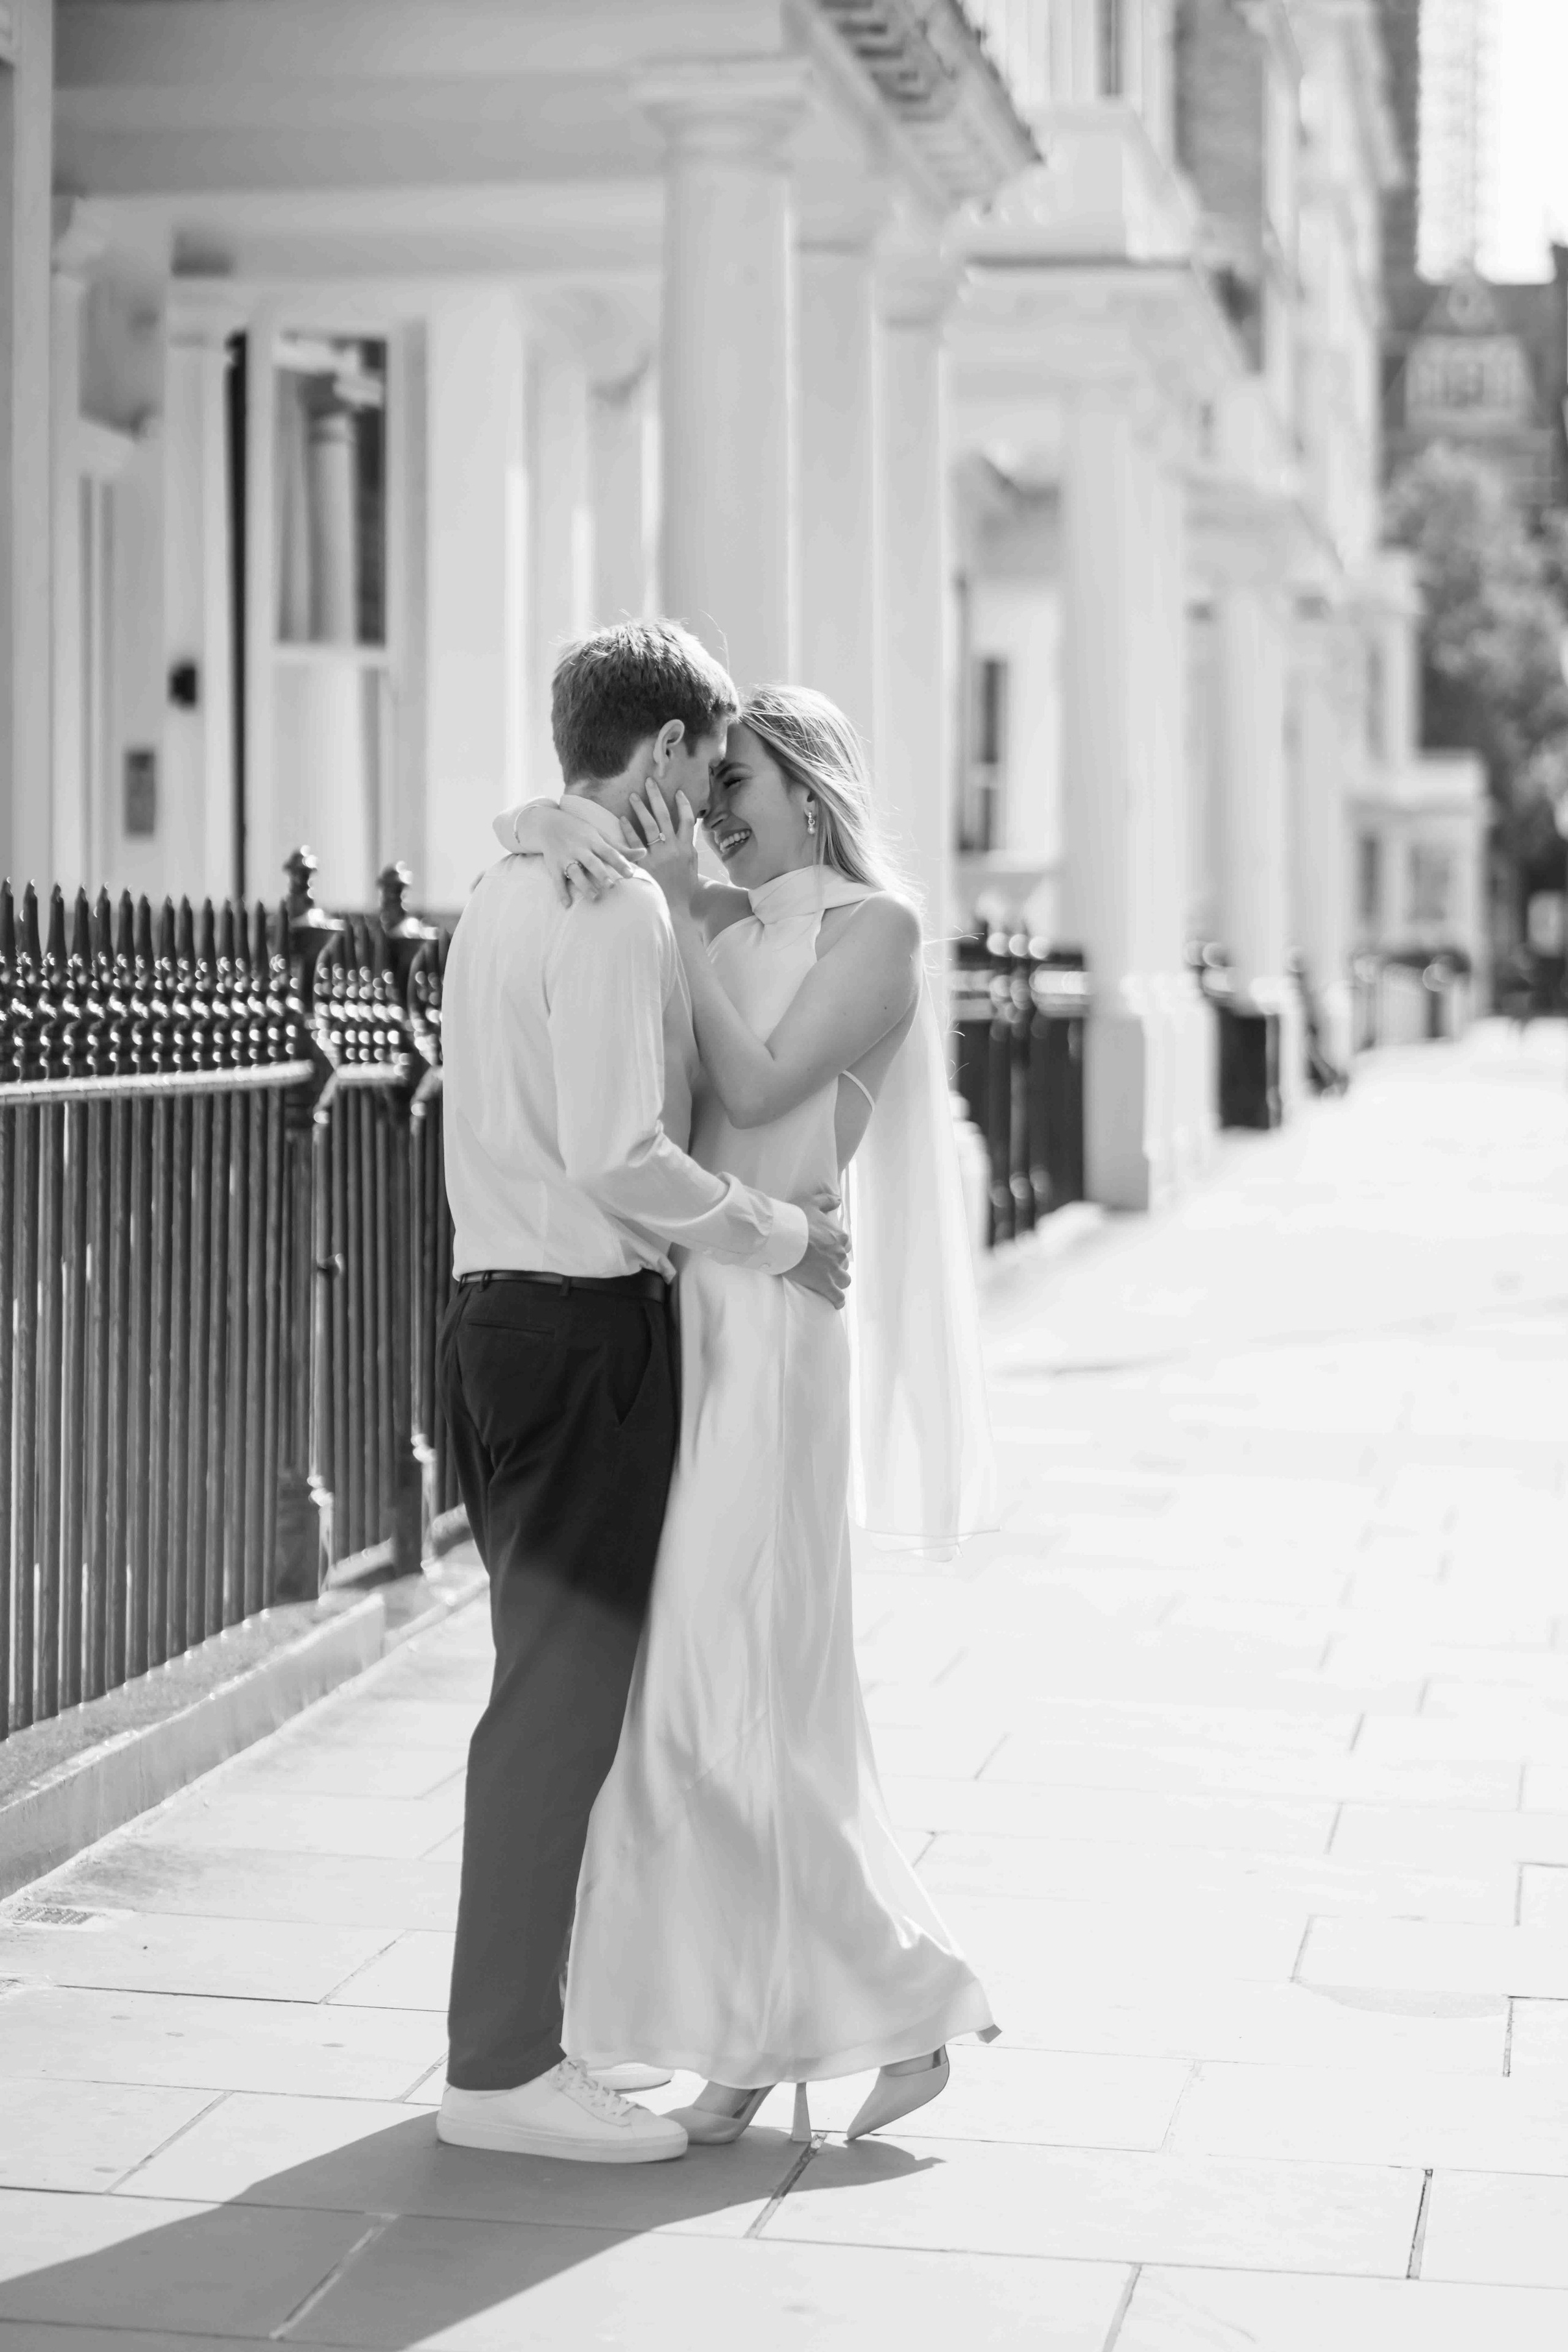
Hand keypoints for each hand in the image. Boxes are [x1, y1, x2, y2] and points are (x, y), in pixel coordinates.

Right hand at [499, 800, 644, 909]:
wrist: (549, 824)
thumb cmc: (581, 832)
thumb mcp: (600, 836)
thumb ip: (621, 849)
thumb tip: (644, 853)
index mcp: (593, 840)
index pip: (609, 852)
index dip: (620, 862)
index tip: (631, 874)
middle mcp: (579, 848)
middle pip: (592, 862)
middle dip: (601, 874)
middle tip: (612, 887)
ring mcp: (565, 857)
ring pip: (574, 872)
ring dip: (584, 885)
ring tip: (595, 898)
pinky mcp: (553, 866)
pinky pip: (557, 880)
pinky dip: (561, 892)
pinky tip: (567, 904)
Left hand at [628, 784, 699, 917]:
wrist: (677, 905)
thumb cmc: (685, 884)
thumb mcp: (692, 862)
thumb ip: (687, 844)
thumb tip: (686, 827)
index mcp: (687, 847)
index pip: (687, 819)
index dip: (683, 804)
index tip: (678, 792)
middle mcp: (673, 848)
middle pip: (665, 816)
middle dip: (657, 797)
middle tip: (649, 782)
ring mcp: (658, 855)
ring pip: (649, 826)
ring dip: (641, 809)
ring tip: (633, 796)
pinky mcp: (645, 864)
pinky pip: (634, 844)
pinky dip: (628, 830)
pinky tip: (622, 819)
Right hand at [783, 1188, 850, 1311]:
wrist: (783, 1237)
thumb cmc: (796, 1219)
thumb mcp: (812, 1202)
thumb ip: (827, 1200)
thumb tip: (838, 1199)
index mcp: (839, 1236)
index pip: (845, 1245)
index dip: (837, 1248)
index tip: (827, 1251)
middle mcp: (839, 1254)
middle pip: (843, 1263)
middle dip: (836, 1265)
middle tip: (823, 1267)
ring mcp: (833, 1270)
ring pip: (843, 1280)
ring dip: (838, 1281)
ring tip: (829, 1284)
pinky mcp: (824, 1283)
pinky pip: (837, 1296)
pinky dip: (837, 1300)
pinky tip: (835, 1303)